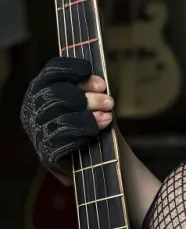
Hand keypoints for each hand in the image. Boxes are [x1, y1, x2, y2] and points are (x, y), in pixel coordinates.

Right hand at [20, 57, 114, 179]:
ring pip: (60, 118)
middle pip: (57, 95)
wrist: (90, 158)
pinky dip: (83, 133)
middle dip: (88, 98)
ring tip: (108, 117)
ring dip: (90, 116)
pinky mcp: (45, 153)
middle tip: (109, 102)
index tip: (100, 81)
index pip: (52, 71)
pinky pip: (62, 140)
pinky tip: (97, 130)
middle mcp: (33, 108)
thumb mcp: (89, 98)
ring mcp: (36, 131)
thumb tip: (100, 85)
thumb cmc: (88, 119)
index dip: (75, 71)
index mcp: (41, 88)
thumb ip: (90, 87)